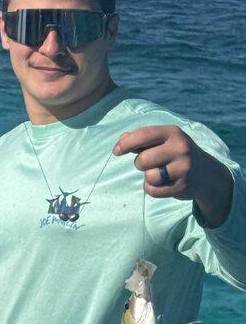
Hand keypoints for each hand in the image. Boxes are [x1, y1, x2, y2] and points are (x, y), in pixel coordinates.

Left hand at [113, 125, 233, 227]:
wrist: (207, 174)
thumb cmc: (176, 154)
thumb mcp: (164, 140)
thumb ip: (142, 139)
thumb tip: (122, 139)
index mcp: (173, 132)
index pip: (144, 134)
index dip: (126, 143)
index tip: (116, 151)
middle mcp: (180, 148)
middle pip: (142, 160)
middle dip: (140, 164)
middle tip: (151, 163)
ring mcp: (184, 168)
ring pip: (148, 177)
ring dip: (148, 177)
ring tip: (160, 173)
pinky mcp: (183, 186)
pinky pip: (153, 191)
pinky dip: (153, 189)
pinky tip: (164, 184)